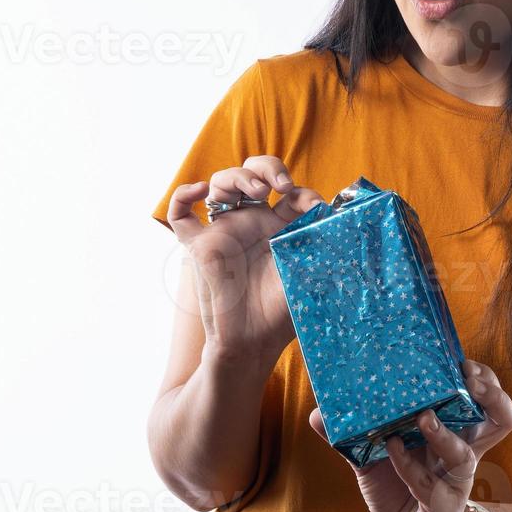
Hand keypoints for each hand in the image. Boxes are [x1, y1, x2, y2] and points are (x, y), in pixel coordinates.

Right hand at [165, 156, 324, 364]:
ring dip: (238, 176)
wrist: (252, 343)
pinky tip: (200, 190)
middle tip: (280, 186)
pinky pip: (180, 215)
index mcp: (281, 226)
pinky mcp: (200, 246)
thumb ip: (319, 241)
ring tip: (257, 189)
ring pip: (221, 184)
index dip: (303, 192)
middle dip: (268, 167)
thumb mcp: (309, 271)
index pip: (290, 191)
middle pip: (253, 173)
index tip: (314, 206)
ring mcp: (225, 231)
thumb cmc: (282, 313)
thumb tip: (332, 210)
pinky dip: (183, 196)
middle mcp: (252, 223)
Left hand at [309, 359, 511, 511]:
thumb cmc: (399, 491)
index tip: (461, 358)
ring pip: (467, 453)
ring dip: (444, 433)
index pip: (482, 397)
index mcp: (453, 431)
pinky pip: (429, 484)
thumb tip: (318, 412)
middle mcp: (462, 451)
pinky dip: (406, 465)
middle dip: (492, 394)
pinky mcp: (443, 506)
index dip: (482, 376)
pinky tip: (390, 449)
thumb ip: (352, 436)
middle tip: (468, 377)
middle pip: (501, 418)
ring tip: (424, 416)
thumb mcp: (372, 458)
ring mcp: (455, 480)